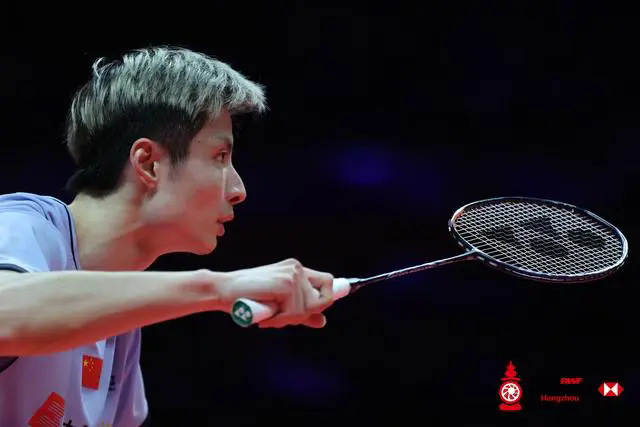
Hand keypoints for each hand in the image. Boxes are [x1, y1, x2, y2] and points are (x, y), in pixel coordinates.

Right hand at [218, 258, 334, 327]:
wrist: (222, 290)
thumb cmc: (246, 298)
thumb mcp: (279, 307)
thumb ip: (301, 313)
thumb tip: (323, 321)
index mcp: (296, 270)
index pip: (328, 282)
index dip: (326, 299)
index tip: (315, 312)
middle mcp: (296, 268)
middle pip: (324, 298)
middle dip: (304, 315)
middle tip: (280, 318)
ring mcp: (292, 273)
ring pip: (309, 308)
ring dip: (288, 320)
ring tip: (268, 316)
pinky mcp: (286, 282)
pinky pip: (296, 311)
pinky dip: (281, 320)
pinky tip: (266, 316)